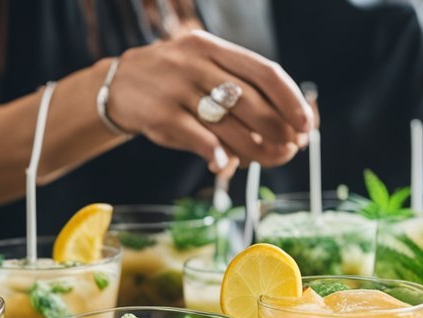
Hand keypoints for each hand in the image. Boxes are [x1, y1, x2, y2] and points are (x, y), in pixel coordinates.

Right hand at [107, 31, 313, 174]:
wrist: (117, 85)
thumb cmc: (174, 85)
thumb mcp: (204, 70)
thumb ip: (238, 89)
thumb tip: (284, 129)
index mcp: (213, 47)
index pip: (264, 71)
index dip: (290, 100)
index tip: (306, 124)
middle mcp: (196, 63)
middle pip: (251, 101)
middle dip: (277, 130)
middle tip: (290, 148)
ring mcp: (176, 88)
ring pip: (229, 125)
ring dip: (254, 149)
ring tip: (265, 160)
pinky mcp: (160, 114)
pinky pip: (200, 139)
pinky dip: (218, 154)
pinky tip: (225, 164)